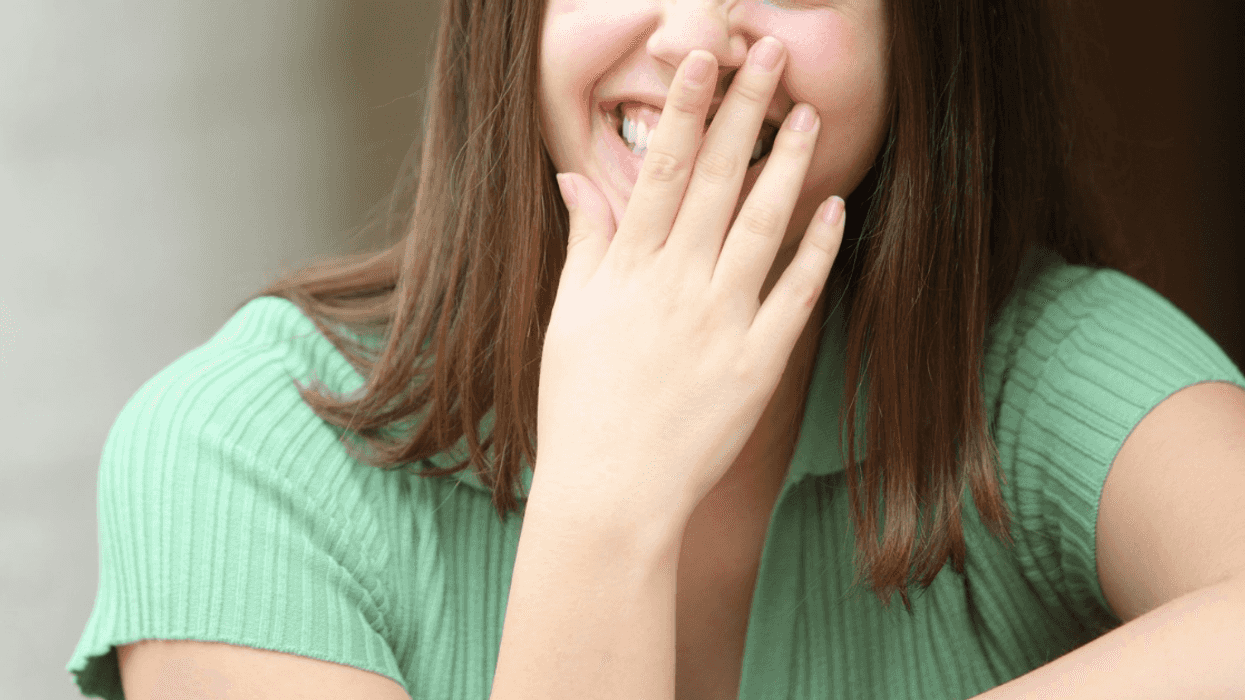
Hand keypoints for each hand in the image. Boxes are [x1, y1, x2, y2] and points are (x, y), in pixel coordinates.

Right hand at [535, 38, 845, 524]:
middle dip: (745, 111)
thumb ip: (583, 244)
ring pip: (762, 226)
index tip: (704, 60)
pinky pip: (793, 297)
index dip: (687, 110)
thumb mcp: (568, 317)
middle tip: (768, 53)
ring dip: (787, 165)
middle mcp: (678, 284)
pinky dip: (815, 252)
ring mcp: (722, 322)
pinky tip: (833, 208)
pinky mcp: (758, 364)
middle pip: (719, 181)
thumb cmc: (580, 406)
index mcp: (629, 269)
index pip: (663, 170)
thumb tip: (575, 180)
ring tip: (808, 113)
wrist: (612, 492)